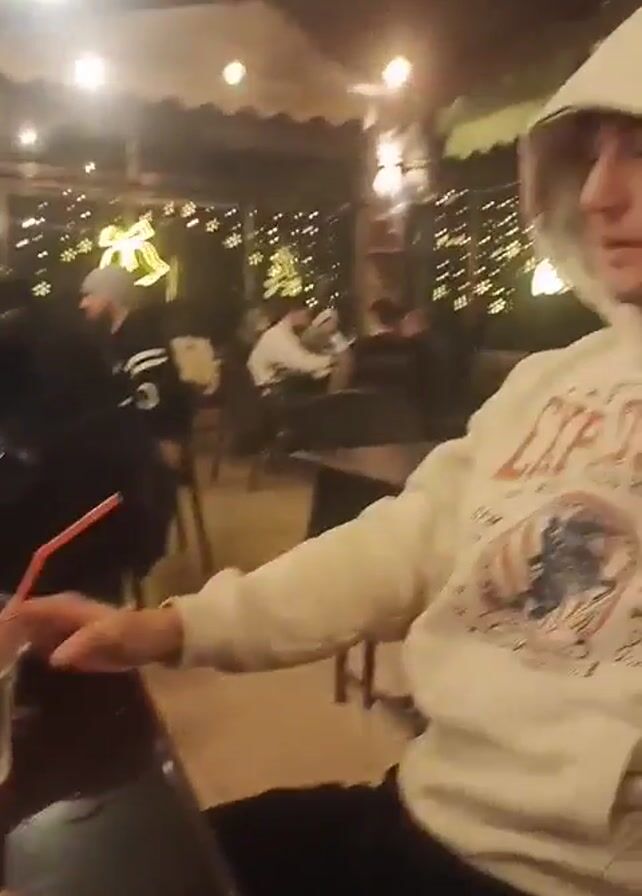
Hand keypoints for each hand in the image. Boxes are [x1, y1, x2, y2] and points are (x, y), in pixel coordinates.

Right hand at [15, 594, 183, 672]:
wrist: (160, 640)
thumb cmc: (137, 634)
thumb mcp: (116, 635)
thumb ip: (88, 643)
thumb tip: (56, 657)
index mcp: (65, 608)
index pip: (25, 609)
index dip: (5, 622)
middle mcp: (59, 615)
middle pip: (21, 623)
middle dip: (3, 638)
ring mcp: (64, 631)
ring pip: (27, 636)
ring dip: (11, 649)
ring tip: (0, 672)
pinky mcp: (70, 648)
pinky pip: (39, 650)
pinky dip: (26, 659)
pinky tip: (14, 680)